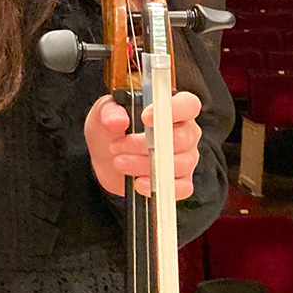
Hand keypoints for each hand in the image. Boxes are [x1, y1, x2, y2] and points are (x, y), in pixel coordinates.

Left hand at [86, 91, 202, 199]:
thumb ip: (109, 112)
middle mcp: (185, 132)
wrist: (104, 158)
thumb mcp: (103, 114)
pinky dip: (158, 186)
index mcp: (172, 110)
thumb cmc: (110, 130)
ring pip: (178, 164)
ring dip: (144, 164)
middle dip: (144, 144)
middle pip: (182, 138)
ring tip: (119, 161)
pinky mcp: (180, 182)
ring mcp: (186, 158)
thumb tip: (118, 120)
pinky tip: (138, 182)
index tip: (146, 118)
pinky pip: (181, 188)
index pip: (189, 104)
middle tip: (117, 145)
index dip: (174, 110)